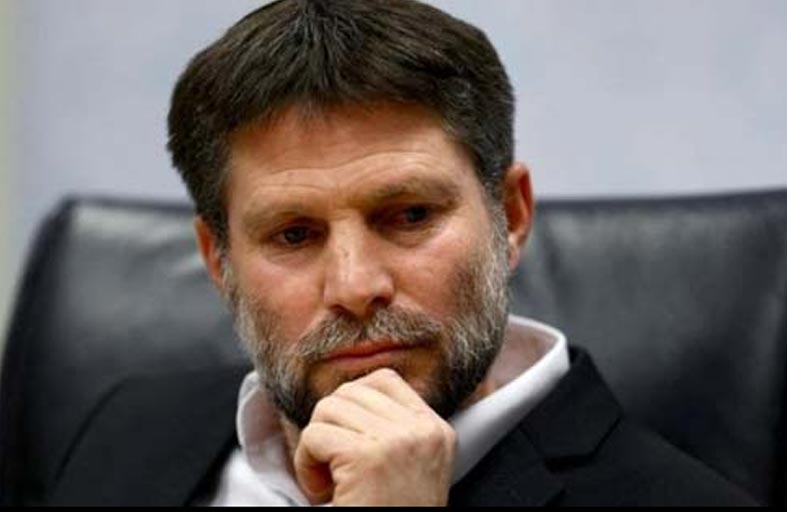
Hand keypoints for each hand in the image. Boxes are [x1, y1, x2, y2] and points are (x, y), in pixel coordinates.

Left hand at [293, 368, 456, 505]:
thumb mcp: (410, 467)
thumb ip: (392, 429)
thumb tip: (348, 392)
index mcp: (437, 430)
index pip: (385, 379)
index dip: (354, 404)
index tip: (348, 443)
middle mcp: (422, 431)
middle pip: (351, 391)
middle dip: (332, 426)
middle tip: (335, 468)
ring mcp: (397, 441)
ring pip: (328, 408)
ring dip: (316, 445)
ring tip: (329, 482)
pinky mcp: (366, 457)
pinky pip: (314, 435)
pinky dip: (305, 464)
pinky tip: (322, 492)